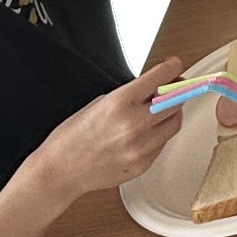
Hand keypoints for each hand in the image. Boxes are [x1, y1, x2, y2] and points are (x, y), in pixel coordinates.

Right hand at [36, 60, 185, 203]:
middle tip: (171, 89)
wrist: (61, 171)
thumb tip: (153, 89)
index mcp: (120, 103)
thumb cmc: (71, 137)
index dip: (171, 69)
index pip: (158, 79)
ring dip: (171, 114)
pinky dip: (159, 135)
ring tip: (160, 111)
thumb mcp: (98, 103)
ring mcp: (140, 147)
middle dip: (174, 92)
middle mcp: (134, 125)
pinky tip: (146, 132)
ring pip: (174, 125)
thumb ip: (128, 96)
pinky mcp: (142, 165)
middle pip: (174, 102)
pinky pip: (162, 144)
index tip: (175, 66)